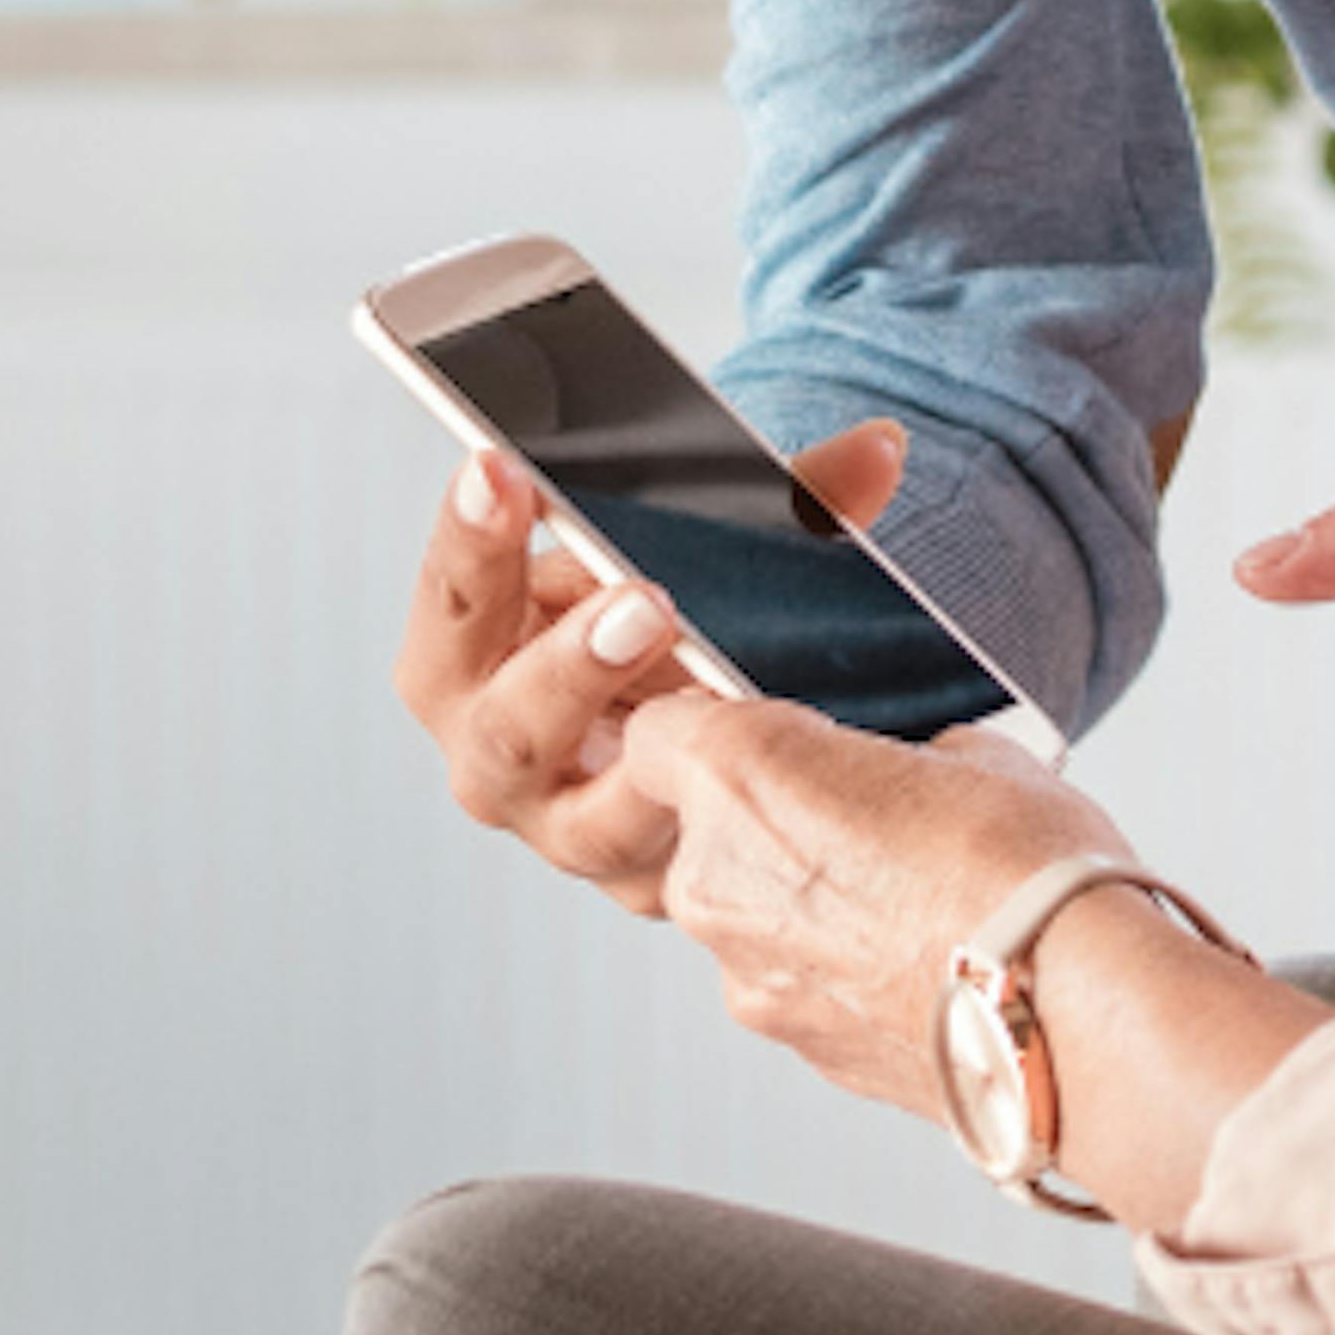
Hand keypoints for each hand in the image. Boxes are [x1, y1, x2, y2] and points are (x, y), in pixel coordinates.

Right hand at [391, 416, 908, 914]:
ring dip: (665, 762)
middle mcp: (507, 755)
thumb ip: (778, 496)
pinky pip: (686, 860)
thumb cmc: (661, 618)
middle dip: (569, 665)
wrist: (694, 720)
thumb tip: (881, 451)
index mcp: (478, 655)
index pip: (453, 598)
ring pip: (594, 820)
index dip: (469, 541)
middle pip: (504, 728)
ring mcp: (580, 830)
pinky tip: (777, 784)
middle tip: (644, 604)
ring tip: (716, 708)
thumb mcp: (682, 547)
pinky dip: (727, 822)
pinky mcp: (656, 883)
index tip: (500, 468)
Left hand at [621, 683, 1134, 1121]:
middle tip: (877, 816)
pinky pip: (793, 981)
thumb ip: (903, 761)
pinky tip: (926, 961)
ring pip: (749, 912)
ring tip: (918, 900)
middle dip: (774, 820)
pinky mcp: (792, 1046)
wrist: (1071, 1016)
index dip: (716, 728)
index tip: (778, 733)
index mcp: (744, 774)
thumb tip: (906, 780)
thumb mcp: (976, 756)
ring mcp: (746, 975)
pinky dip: (841, 969)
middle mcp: (716, 877)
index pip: (658, 734)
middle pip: (704, 831)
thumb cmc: (1030, 868)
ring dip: (809, 901)